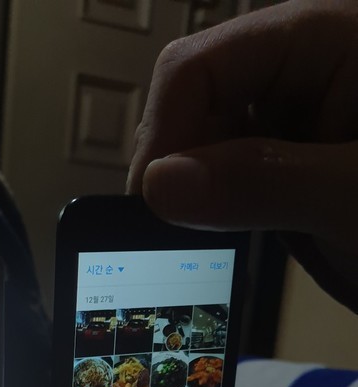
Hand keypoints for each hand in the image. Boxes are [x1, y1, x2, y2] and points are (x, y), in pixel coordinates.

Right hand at [128, 0, 357, 309]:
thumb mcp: (357, 198)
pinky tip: (212, 235)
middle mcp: (299, 70)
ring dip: (187, 189)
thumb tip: (161, 185)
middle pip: (190, 96)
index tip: (156, 203)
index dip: (165, 131)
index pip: (202, 63)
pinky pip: (220, 173)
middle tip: (173, 229)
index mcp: (326, 40)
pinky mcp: (284, 165)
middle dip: (172, 160)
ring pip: (197, 139)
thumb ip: (262, 183)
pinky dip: (206, 207)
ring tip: (195, 238)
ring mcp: (289, 119)